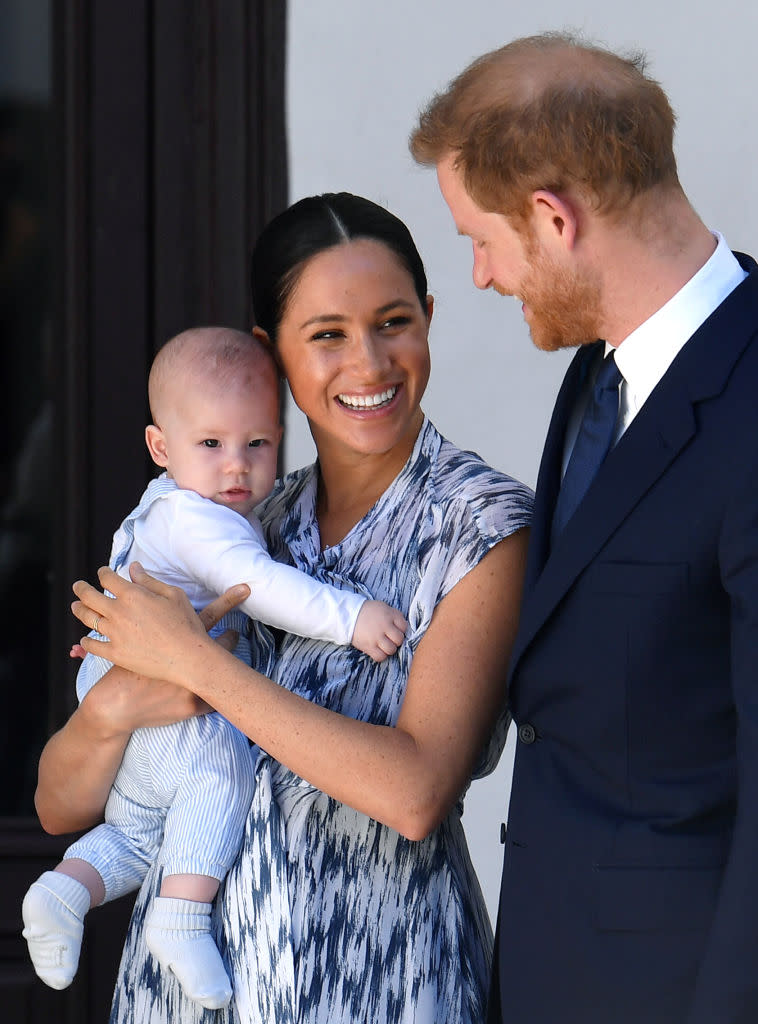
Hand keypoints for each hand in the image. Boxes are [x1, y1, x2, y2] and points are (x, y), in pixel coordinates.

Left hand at [71, 562, 250, 684]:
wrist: (189, 657)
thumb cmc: (186, 623)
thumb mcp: (173, 594)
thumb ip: (149, 581)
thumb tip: (133, 568)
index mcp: (132, 595)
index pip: (108, 578)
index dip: (103, 573)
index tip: (102, 572)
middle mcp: (118, 613)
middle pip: (89, 596)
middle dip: (81, 588)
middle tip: (78, 586)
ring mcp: (115, 634)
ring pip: (88, 619)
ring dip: (79, 610)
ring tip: (76, 606)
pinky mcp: (115, 654)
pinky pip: (93, 646)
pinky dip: (86, 641)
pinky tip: (85, 639)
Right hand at [351, 600, 406, 662]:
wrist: (348, 614)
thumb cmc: (367, 611)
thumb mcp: (383, 607)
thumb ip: (394, 615)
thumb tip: (402, 626)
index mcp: (389, 615)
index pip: (404, 626)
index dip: (401, 629)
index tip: (395, 630)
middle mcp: (384, 627)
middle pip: (399, 639)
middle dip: (396, 640)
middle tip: (390, 638)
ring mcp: (376, 638)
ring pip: (391, 650)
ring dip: (389, 648)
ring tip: (384, 644)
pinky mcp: (368, 647)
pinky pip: (380, 657)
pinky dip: (381, 655)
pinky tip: (378, 650)